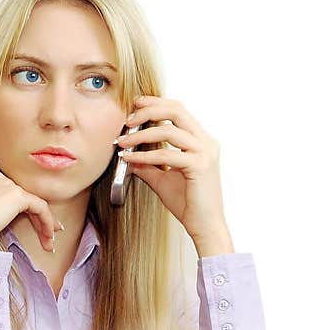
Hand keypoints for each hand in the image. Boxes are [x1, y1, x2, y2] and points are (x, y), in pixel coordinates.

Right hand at [0, 144, 61, 259]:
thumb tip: (1, 218)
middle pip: (24, 191)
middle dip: (37, 212)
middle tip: (47, 231)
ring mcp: (6, 184)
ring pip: (35, 201)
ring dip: (45, 223)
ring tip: (48, 242)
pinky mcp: (16, 195)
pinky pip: (41, 208)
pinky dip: (47, 223)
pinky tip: (47, 238)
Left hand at [116, 96, 232, 255]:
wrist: (205, 226)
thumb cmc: (190, 204)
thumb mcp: (163, 179)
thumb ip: (149, 165)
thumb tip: (129, 156)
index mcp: (201, 141)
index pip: (178, 110)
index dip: (156, 103)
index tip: (135, 105)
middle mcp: (206, 142)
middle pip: (176, 110)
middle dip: (148, 111)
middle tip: (127, 120)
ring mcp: (205, 153)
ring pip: (169, 130)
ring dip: (141, 134)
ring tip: (123, 142)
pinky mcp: (200, 166)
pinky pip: (167, 154)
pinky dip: (145, 155)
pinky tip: (131, 158)